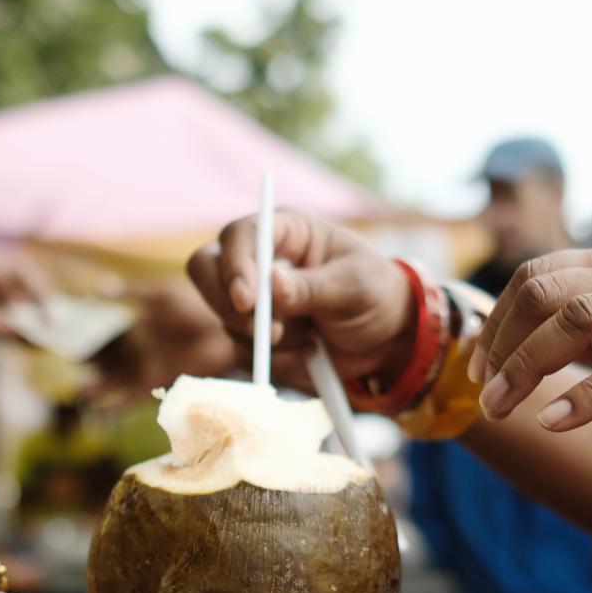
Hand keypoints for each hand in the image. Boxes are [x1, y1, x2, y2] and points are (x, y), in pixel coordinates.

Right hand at [188, 212, 414, 384]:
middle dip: (228, 304)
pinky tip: (311, 352)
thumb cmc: (375, 293)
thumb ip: (313, 287)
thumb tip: (272, 285)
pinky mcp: (252, 336)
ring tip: (314, 338)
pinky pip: (244, 352)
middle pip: (206, 269)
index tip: (248, 301)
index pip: (240, 236)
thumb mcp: (355, 285)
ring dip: (271, 340)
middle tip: (267, 332)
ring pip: (226, 319)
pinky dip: (278, 361)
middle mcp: (258, 261)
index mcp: (283, 231)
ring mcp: (251, 300)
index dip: (235, 265)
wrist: (386, 339)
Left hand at [473, 240, 591, 429]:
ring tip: (500, 408)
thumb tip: (565, 344)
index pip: (539, 274)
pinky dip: (585, 397)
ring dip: (524, 367)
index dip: (498, 317)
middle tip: (480, 387)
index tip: (480, 359)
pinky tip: (556, 421)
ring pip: (574, 323)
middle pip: (542, 293)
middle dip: (498, 342)